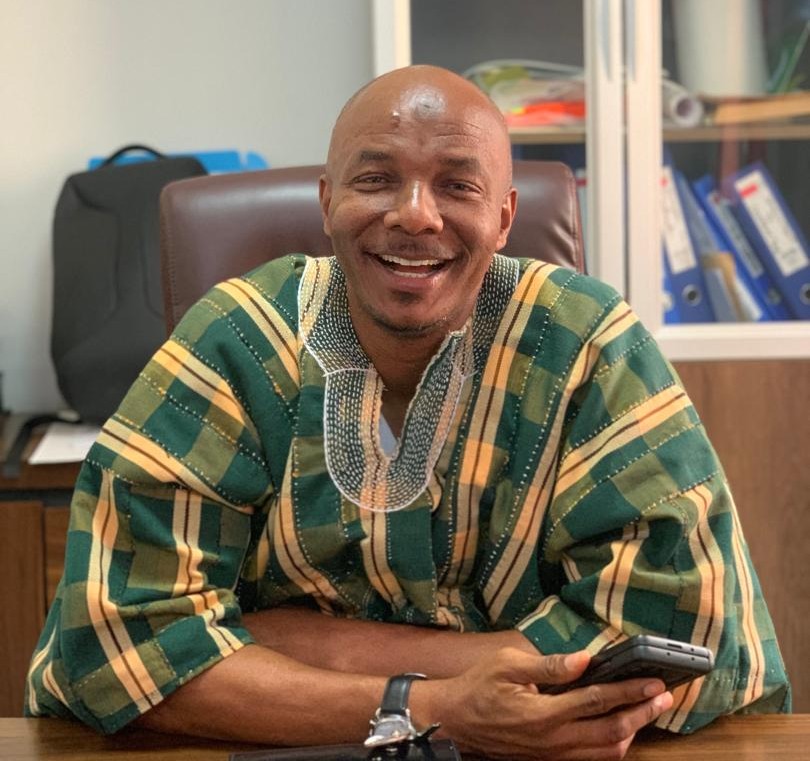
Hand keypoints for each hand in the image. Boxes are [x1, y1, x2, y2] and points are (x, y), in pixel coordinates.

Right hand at [414, 647, 672, 760]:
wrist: (454, 721)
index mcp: (544, 714)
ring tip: (647, 713)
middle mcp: (554, 740)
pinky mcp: (548, 759)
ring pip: (605, 752)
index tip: (653, 682)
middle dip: (642, 714)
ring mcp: (552, 754)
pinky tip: (619, 731)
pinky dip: (611, 747)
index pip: (597, 701)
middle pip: (611, 731)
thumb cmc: (478, 686)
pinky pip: (590, 759)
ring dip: (631, 732)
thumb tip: (584, 660)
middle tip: (663, 698)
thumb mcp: (506, 664)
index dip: (629, 691)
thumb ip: (547, 665)